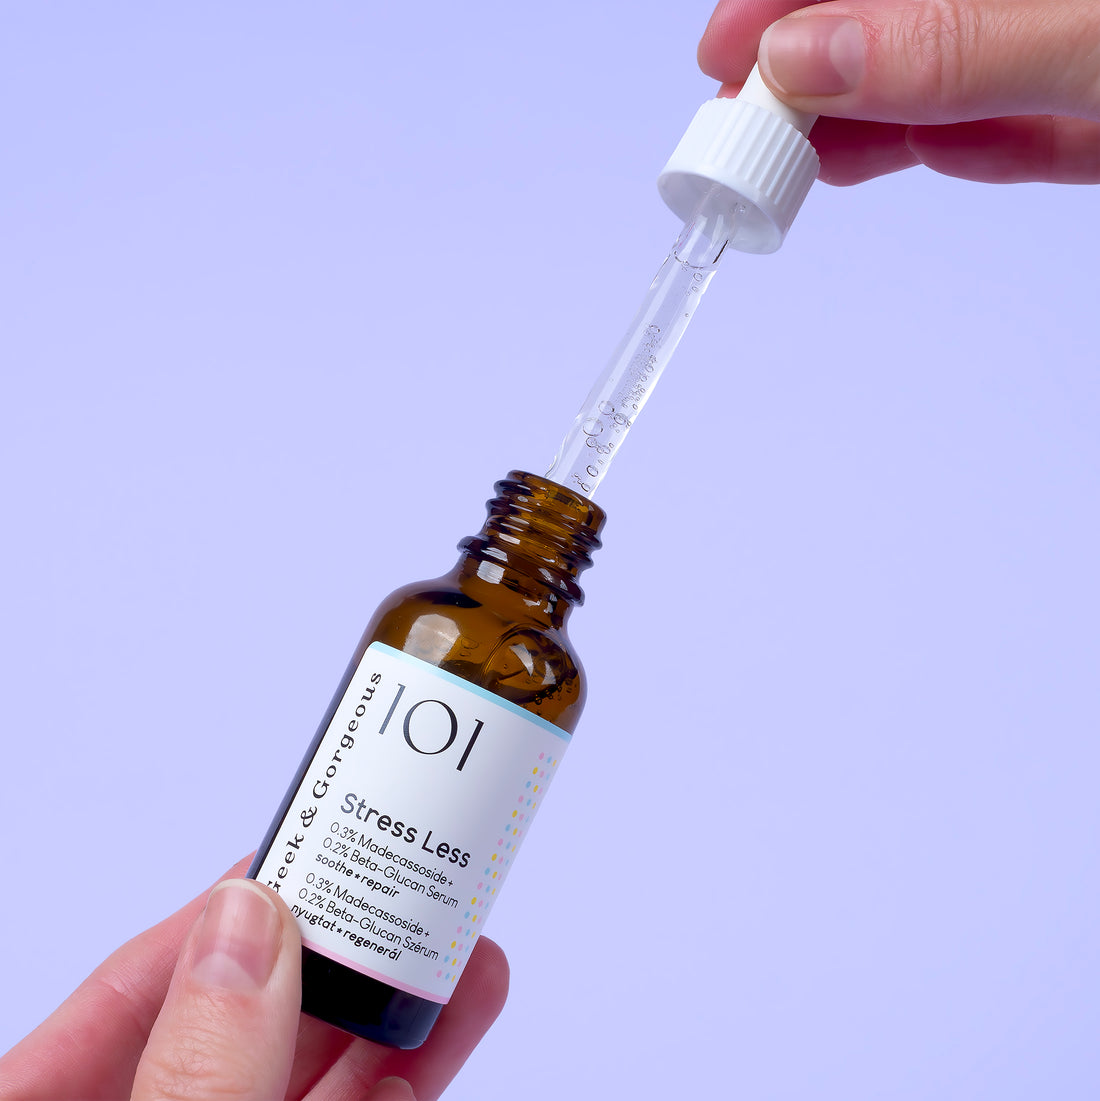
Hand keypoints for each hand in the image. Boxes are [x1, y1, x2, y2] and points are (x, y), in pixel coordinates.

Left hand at [0, 857, 507, 1100]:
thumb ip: (194, 1070)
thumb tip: (250, 918)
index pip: (131, 989)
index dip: (223, 910)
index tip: (301, 849)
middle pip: (245, 1017)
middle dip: (337, 943)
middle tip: (407, 865)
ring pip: (317, 1070)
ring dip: (396, 1001)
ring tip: (463, 929)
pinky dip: (408, 1073)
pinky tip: (455, 1015)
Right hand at [699, 0, 1099, 183]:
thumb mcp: (1094, 35)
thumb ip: (955, 42)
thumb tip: (807, 55)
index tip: (726, 50)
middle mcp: (1053, 4)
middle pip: (908, 22)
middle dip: (822, 68)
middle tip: (746, 125)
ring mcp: (1083, 56)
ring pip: (958, 79)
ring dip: (877, 121)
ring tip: (806, 164)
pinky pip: (1028, 129)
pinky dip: (974, 149)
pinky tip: (928, 158)